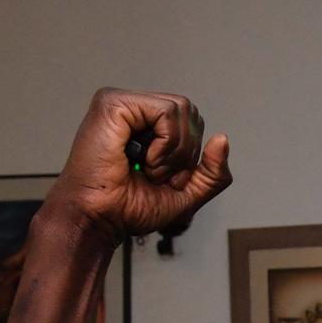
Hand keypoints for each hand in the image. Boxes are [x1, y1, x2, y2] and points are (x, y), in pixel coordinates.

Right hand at [43, 87, 232, 244]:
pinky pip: (166, 111)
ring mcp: (122, 104)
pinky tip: (143, 159)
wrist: (99, 219)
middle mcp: (134, 110)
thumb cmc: (128, 208)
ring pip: (182, 109)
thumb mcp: (186, 194)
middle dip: (185, 153)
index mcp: (146, 126)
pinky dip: (165, 144)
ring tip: (149, 168)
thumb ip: (212, 173)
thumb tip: (222, 138)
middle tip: (156, 175)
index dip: (190, 155)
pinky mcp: (113, 103)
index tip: (165, 179)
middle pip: (191, 111)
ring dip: (174, 151)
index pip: (192, 121)